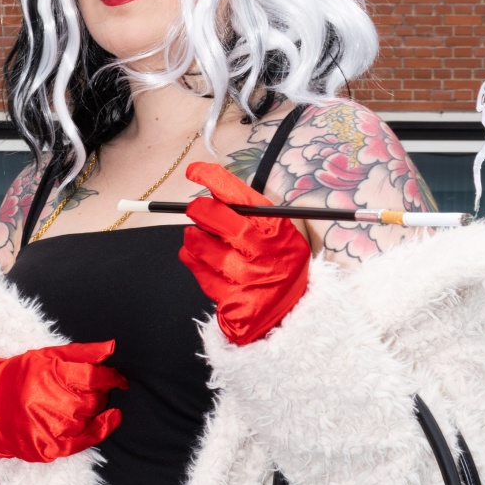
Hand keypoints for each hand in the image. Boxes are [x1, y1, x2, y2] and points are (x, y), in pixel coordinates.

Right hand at [0, 342, 126, 462]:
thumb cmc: (18, 378)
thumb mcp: (46, 356)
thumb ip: (81, 352)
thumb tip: (111, 347)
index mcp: (50, 376)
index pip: (94, 377)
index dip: (112, 377)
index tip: (117, 378)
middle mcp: (51, 403)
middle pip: (95, 399)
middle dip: (99, 393)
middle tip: (89, 389)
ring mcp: (51, 428)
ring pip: (91, 417)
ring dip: (93, 409)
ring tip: (77, 402)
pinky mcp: (50, 447)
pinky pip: (86, 440)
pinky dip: (102, 429)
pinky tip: (111, 419)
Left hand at [181, 159, 311, 344]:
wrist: (292, 313)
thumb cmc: (278, 263)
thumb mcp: (278, 234)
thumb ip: (250, 215)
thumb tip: (211, 192)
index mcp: (278, 230)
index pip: (242, 197)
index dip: (214, 180)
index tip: (195, 171)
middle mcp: (266, 253)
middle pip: (220, 220)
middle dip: (200, 210)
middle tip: (194, 209)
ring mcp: (249, 279)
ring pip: (203, 247)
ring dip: (193, 238)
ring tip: (197, 237)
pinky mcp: (233, 301)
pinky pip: (200, 273)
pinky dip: (193, 261)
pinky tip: (198, 258)